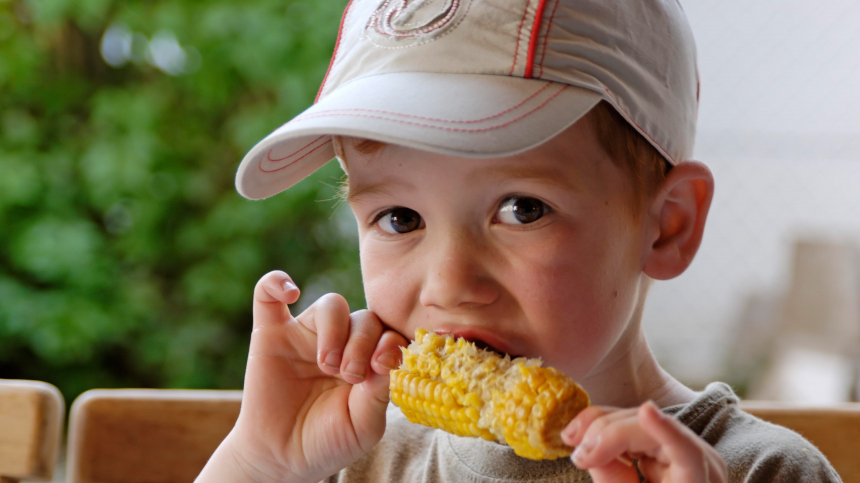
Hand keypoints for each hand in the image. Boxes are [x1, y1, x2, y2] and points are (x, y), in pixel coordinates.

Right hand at [200, 270, 407, 482]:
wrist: (282, 458)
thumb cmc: (328, 441)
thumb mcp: (364, 424)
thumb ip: (379, 392)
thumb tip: (391, 356)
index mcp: (369, 359)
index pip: (389, 334)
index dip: (391, 342)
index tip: (383, 365)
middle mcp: (342, 341)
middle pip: (364, 317)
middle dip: (362, 344)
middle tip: (349, 375)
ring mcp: (306, 335)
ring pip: (331, 305)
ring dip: (335, 330)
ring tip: (327, 364)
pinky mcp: (270, 333)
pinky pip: (268, 294)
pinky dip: (277, 283)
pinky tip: (290, 292)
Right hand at [561, 401, 726, 482]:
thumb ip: (612, 481)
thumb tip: (589, 449)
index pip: (687, 452)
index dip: (667, 429)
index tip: (646, 410)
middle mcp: (696, 460)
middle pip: (651, 430)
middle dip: (608, 433)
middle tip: (578, 456)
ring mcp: (681, 447)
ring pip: (637, 421)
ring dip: (599, 427)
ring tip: (571, 440)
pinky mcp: (664, 444)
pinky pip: (633, 427)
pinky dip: (604, 431)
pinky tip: (583, 438)